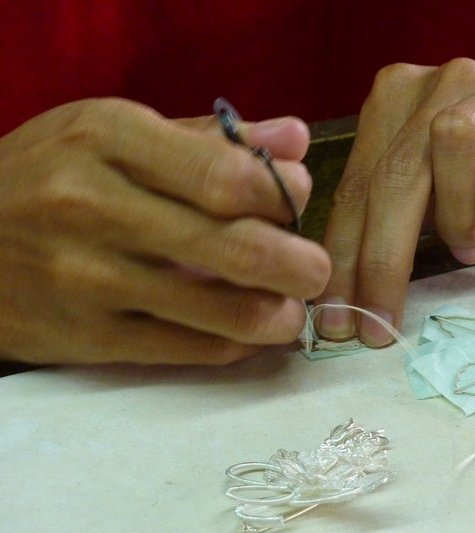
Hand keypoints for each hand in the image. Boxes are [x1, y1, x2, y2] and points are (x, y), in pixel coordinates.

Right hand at [0, 98, 329, 363]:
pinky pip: (189, 352)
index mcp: (109, 139)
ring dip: (279, 317)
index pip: (228, 176)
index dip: (285, 196)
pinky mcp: (87, 340)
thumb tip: (294, 141)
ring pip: (221, 313)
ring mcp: (88, 280)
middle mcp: (94, 207)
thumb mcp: (116, 134)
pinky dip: (235, 345)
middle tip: (316, 271)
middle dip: (302, 266)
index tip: (299, 202)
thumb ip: (211, 138)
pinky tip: (247, 333)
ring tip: (291, 311)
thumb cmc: (52, 176)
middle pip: (235, 247)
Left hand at [320, 53, 474, 345]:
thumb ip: (401, 210)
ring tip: (463, 257)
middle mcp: (440, 88)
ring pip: (447, 151)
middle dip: (377, 260)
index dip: (341, 257)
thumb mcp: (441, 176)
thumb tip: (359, 288)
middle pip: (392, 175)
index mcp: (398, 102)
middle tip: (377, 325)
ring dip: (449, 219)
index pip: (356, 187)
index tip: (335, 318)